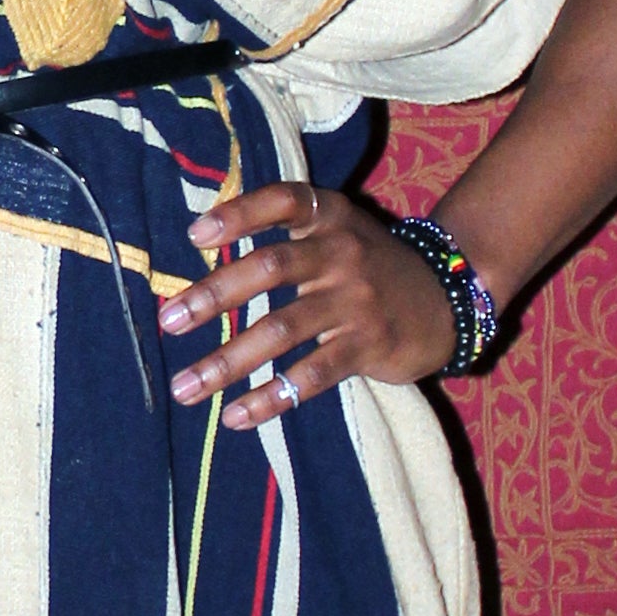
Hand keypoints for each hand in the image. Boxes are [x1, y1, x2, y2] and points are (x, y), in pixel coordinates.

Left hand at [157, 183, 453, 428]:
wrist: (448, 297)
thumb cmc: (370, 265)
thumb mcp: (340, 230)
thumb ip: (287, 231)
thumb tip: (201, 242)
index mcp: (330, 216)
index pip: (283, 200)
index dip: (239, 214)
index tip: (194, 236)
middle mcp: (342, 252)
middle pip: (270, 267)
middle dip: (213, 296)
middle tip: (168, 321)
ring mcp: (356, 300)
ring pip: (281, 330)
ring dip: (227, 361)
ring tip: (185, 388)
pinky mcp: (368, 346)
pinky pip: (311, 376)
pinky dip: (271, 398)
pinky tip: (236, 415)